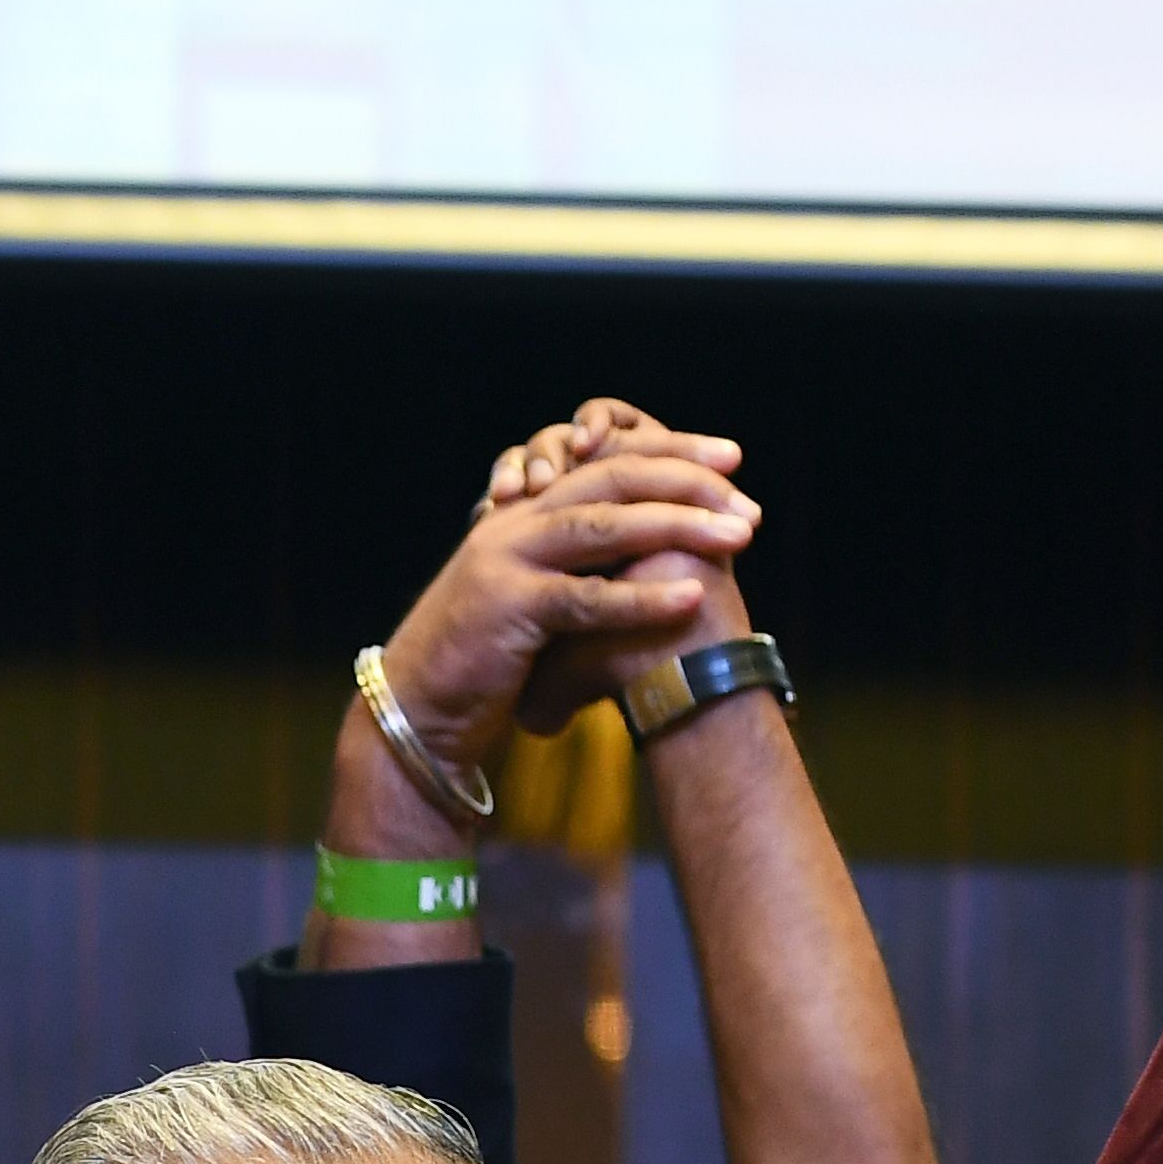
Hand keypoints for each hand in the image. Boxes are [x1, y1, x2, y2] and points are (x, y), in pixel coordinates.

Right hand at [377, 405, 754, 766]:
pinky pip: (585, 599)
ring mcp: (508, 561)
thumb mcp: (538, 599)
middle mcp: (515, 522)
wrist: (419, 710)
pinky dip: (640, 599)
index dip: (669, 452)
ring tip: (739, 534)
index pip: (606, 461)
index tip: (730, 461)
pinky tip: (691, 597)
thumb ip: (584, 565)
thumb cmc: (488, 662)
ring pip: (604, 527)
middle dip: (685, 478)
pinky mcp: (507, 609)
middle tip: (743, 485)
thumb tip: (661, 551)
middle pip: (612, 478)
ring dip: (678, 527)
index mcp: (525, 512)